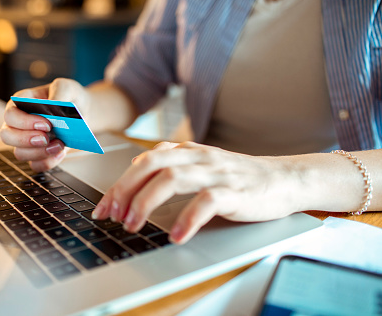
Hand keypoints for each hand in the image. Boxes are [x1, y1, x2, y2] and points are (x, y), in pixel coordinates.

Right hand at [0, 78, 90, 171]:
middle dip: (26, 140)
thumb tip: (55, 104)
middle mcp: (19, 124)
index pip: (10, 115)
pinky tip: (61, 152)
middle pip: (7, 136)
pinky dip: (48, 162)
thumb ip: (59, 92)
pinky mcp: (38, 154)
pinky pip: (36, 165)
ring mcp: (27, 141)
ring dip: (40, 153)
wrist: (83, 111)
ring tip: (60, 145)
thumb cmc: (69, 96)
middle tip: (46, 139)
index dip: (25, 122)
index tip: (47, 124)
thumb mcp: (66, 86)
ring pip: (20, 153)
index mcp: (20, 104)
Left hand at [92, 142, 301, 243]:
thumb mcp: (201, 163)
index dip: (119, 183)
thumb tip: (136, 169)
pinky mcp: (235, 191)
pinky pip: (206, 202)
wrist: (283, 178)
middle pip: (152, 165)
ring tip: (132, 225)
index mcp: (188, 150)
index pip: (144, 160)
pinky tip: (176, 236)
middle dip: (125, 190)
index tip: (103, 207)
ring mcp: (216, 173)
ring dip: (146, 203)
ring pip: (172, 178)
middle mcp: (198, 157)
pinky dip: (187, 219)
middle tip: (111, 215)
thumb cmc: (238, 176)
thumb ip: (171, 162)